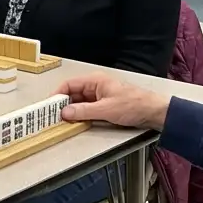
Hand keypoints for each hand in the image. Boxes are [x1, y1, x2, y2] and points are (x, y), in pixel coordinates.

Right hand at [55, 72, 171, 130]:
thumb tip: (65, 112)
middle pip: (73, 93)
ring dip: (73, 110)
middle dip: (63, 104)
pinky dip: (81, 114)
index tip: (48, 106)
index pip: (69, 84)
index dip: (57, 94)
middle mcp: (96, 86)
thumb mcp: (105, 110)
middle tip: (54, 116)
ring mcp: (101, 95)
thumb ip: (83, 111)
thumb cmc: (134, 105)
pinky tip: (78, 121)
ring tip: (64, 120)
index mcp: (95, 81)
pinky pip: (88, 108)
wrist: (154, 112)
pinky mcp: (105, 104)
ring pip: (80, 102)